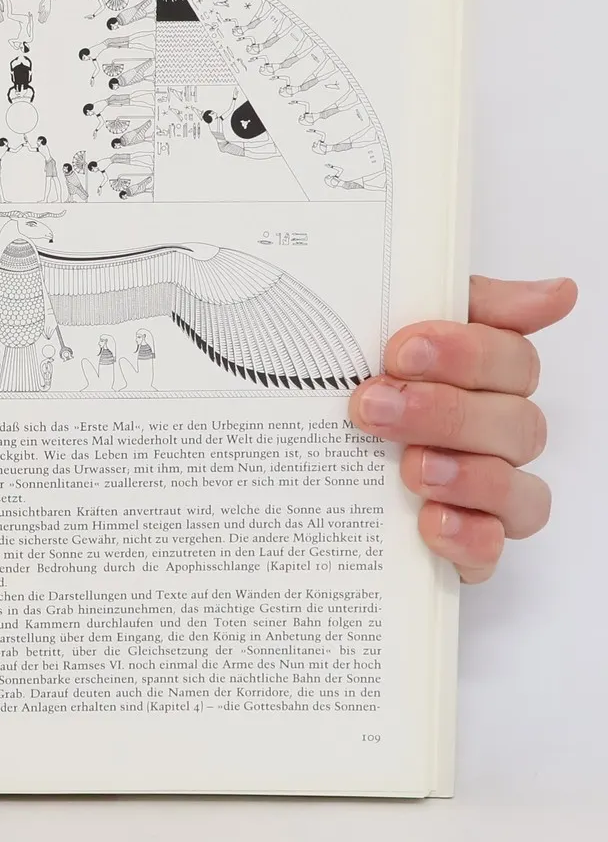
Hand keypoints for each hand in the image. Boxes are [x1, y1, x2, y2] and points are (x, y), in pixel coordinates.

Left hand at [349, 275, 578, 581]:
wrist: (284, 460)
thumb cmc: (352, 382)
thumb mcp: (380, 325)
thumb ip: (455, 298)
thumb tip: (558, 292)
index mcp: (482, 379)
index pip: (513, 360)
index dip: (467, 353)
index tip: (402, 350)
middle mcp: (494, 435)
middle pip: (516, 423)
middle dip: (446, 413)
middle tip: (376, 405)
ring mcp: (485, 494)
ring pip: (519, 488)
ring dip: (467, 475)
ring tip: (409, 467)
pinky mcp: (463, 544)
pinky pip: (490, 549)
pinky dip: (468, 537)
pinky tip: (431, 523)